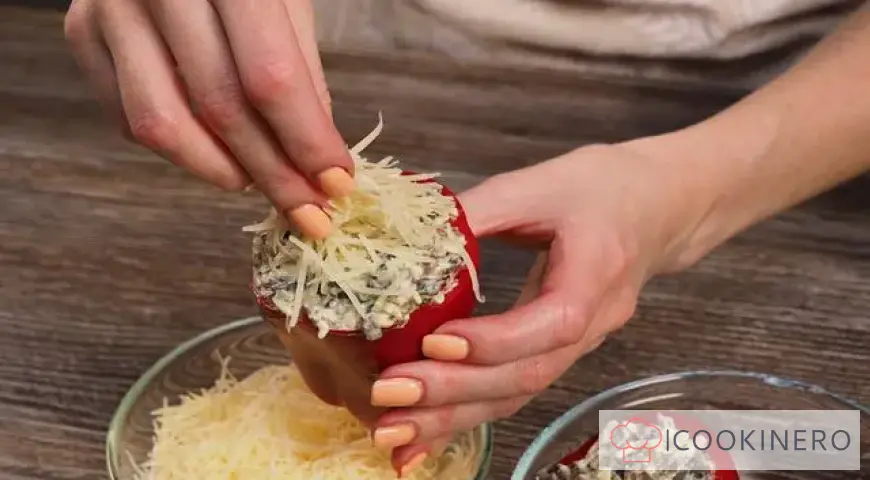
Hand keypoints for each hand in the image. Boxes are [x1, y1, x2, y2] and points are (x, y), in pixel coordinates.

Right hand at [64, 0, 351, 238]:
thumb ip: (301, 70)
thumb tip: (317, 156)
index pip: (270, 77)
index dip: (306, 141)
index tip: (336, 184)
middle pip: (221, 107)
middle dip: (272, 173)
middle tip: (308, 210)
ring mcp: (108, 9)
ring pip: (162, 125)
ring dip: (221, 172)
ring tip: (259, 184)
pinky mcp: (82, 33)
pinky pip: (129, 117)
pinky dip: (180, 148)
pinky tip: (215, 151)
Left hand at [368, 142, 714, 472]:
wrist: (655, 205)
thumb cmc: (598, 188)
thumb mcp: (537, 184)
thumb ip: (476, 210)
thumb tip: (406, 238)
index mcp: (597, 271)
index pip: (553, 322)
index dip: (494, 341)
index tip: (434, 344)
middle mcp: (594, 321)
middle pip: (529, 373)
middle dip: (455, 391)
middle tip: (389, 397)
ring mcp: (580, 344)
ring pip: (519, 392)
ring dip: (453, 416)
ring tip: (392, 431)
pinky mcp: (558, 351)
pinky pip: (514, 390)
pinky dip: (466, 414)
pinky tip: (423, 437)